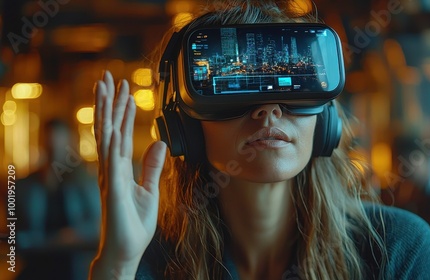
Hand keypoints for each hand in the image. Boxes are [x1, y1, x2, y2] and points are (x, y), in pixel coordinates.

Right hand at [90, 71, 166, 277]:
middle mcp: (112, 168)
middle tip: (109, 77)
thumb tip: (158, 143)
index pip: (121, 132)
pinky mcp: (114, 190)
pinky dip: (111, 143)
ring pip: (107, 138)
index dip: (123, 111)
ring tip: (106, 89)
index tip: (126, 90)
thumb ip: (151, 166)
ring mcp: (111, 177)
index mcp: (121, 167)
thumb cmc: (133, 223)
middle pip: (109, 128)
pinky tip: (111, 126)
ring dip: (107, 113)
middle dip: (110, 102)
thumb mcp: (149, 189)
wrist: (126, 250)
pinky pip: (112, 162)